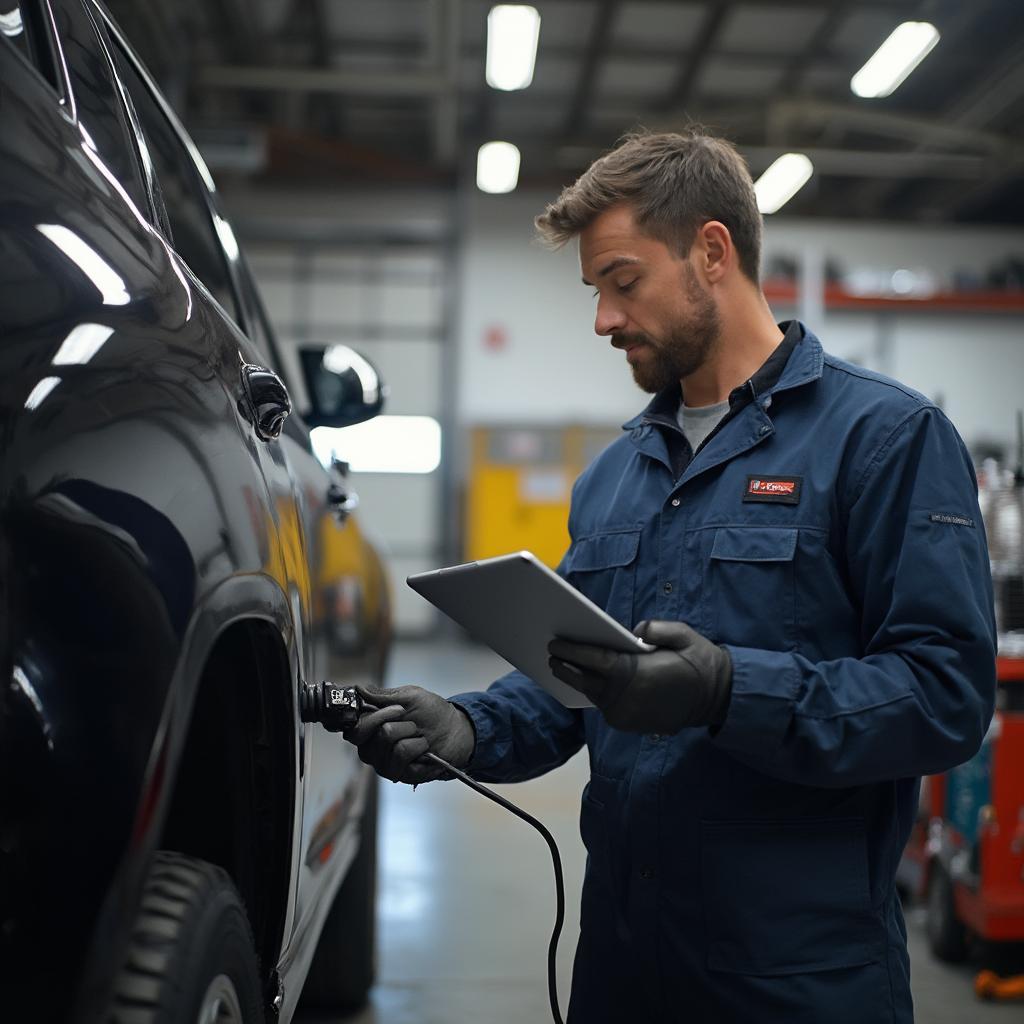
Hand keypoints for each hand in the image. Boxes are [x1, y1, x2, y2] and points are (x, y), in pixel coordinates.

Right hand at [344, 684, 475, 783]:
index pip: (354, 729)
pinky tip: (424, 749)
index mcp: (371, 728)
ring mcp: (385, 764)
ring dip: (411, 735)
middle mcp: (373, 748)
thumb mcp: (409, 697)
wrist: (455, 731)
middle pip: (371, 735)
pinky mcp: (401, 775)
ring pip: (390, 745)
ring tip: (419, 736)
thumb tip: (358, 689)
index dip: (372, 718)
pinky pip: (404, 757)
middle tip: (410, 720)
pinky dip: (419, 747)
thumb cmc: (433, 713)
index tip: (396, 709)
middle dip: (396, 722)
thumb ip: (382, 696)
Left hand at [547, 620, 731, 733]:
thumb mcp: (683, 635)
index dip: (572, 650)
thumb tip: (635, 632)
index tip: (554, 642)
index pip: (595, 660)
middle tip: (549, 652)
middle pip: (585, 680)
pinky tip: (583, 679)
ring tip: (560, 664)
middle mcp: (627, 698)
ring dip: (576, 680)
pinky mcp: (629, 723)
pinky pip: (603, 705)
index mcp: (637, 674)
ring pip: (593, 694)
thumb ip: (657, 628)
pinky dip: (592, 692)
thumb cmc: (699, 662)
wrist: (717, 698)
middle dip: (565, 666)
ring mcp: (627, 714)